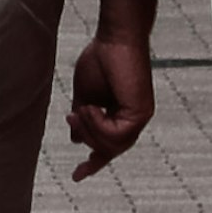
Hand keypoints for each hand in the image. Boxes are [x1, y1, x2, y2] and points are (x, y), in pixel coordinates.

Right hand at [68, 0, 156, 177]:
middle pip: (108, 149)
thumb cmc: (101, 57)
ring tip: (81, 109)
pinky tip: (92, 107)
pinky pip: (115, 135)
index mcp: (121, 115)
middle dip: (86, 139)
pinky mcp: (141, 114)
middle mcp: (133, 120)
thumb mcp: (85, 93)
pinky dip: (98, 125)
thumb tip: (75, 139)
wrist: (115, 36)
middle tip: (71, 118)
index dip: (93, 163)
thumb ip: (83, 118)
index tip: (76, 176)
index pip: (108, 146)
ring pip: (111, 146)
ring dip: (90, 130)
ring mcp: (139, 118)